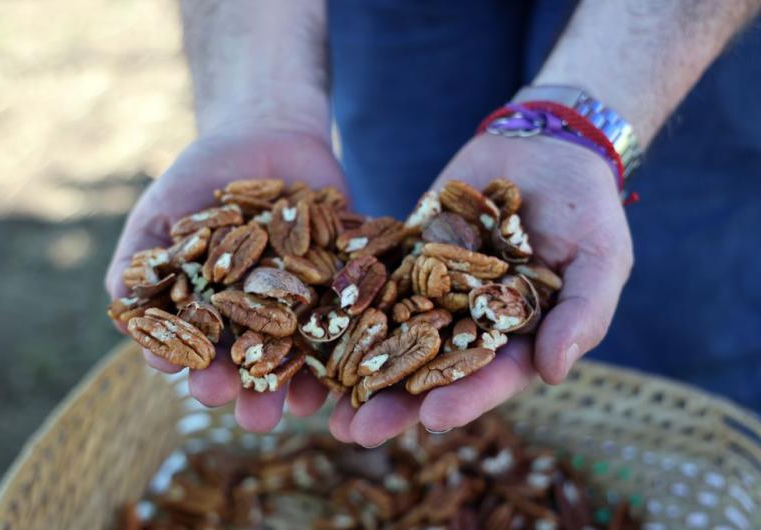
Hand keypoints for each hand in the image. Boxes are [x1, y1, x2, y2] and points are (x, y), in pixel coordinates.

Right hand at [105, 126, 344, 431]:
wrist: (262, 130)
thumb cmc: (200, 178)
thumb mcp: (161, 214)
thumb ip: (139, 262)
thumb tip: (123, 317)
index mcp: (215, 313)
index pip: (206, 353)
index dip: (203, 373)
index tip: (201, 387)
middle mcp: (262, 314)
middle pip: (259, 362)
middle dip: (256, 392)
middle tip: (255, 417)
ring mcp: (307, 298)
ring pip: (307, 349)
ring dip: (305, 382)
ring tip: (305, 406)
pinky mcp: (347, 276)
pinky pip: (353, 307)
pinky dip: (355, 332)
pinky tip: (354, 357)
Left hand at [329, 133, 632, 446]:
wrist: (545, 145)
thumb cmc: (587, 207)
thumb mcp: (599, 259)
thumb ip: (583, 314)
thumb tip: (554, 373)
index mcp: (518, 337)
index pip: (491, 376)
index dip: (464, 400)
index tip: (432, 420)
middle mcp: (470, 322)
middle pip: (430, 369)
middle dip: (394, 403)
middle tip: (355, 433)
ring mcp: (434, 290)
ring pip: (393, 335)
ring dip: (359, 369)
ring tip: (324, 405)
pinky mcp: (407, 257)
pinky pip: (374, 281)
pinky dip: (347, 305)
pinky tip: (315, 328)